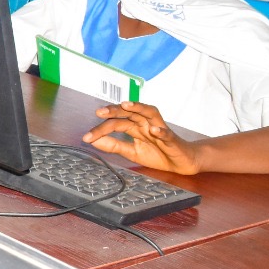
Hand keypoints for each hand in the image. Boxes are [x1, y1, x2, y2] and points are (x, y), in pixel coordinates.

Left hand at [84, 101, 199, 174]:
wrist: (182, 162)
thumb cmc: (158, 154)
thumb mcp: (131, 152)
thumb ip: (114, 146)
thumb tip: (93, 141)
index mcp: (134, 127)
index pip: (115, 123)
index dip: (100, 129)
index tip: (86, 137)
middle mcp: (145, 123)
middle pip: (129, 113)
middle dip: (115, 111)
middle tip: (100, 112)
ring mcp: (160, 128)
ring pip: (149, 113)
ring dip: (138, 108)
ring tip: (126, 105)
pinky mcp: (172, 139)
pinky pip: (167, 133)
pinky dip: (161, 131)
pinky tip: (154, 129)